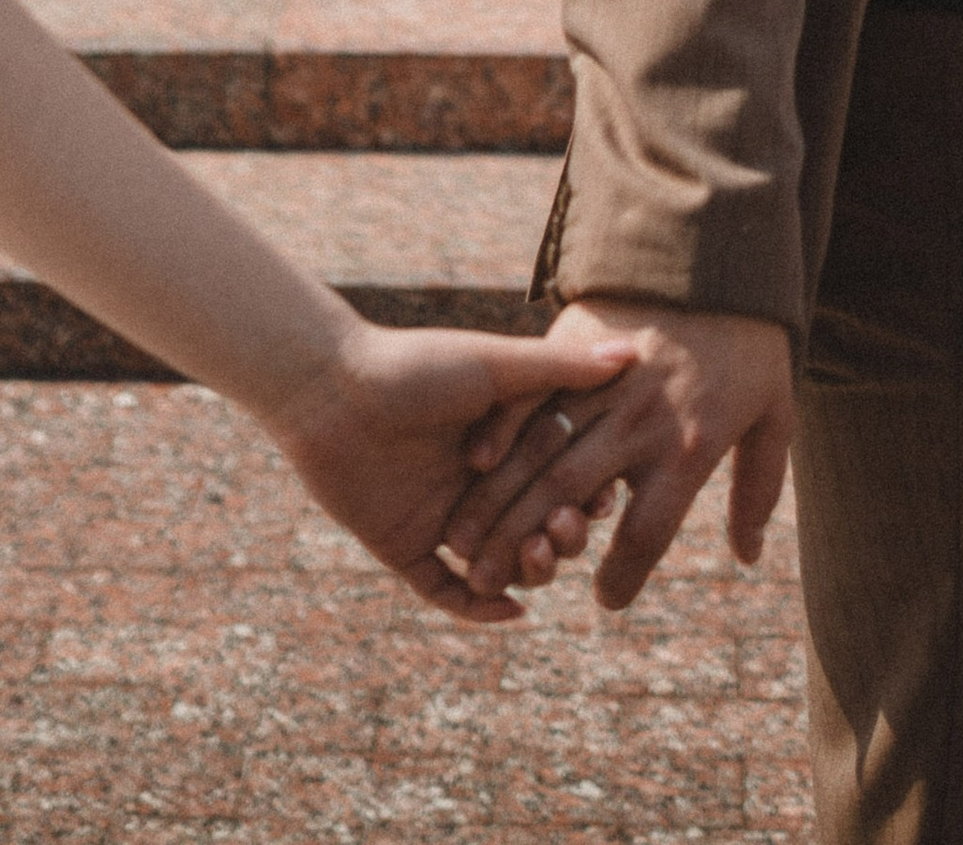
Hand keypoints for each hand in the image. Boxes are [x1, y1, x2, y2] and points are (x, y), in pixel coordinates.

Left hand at [262, 314, 636, 626]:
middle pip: (532, 526)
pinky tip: (512, 610)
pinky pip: (447, 591)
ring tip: (540, 556)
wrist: (331, 390)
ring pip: (498, 562)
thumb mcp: (496, 364)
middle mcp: (475, 482)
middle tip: (569, 529)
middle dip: (559, 537)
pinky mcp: (404, 546)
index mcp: (500, 442)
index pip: (556, 480)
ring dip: (526, 570)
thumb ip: (560, 369)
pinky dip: (480, 608)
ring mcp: (441, 517)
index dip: (584, 496)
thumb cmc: (415, 365)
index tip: (604, 500)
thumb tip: (631, 354)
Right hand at [437, 299, 792, 612]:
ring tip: (463, 537)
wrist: (720, 251)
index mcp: (687, 450)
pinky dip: (500, 427)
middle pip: (570, 495)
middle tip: (484, 577)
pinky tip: (474, 461)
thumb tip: (746, 557)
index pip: (645, 534)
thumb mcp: (774, 418)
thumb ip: (758, 492)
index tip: (605, 599)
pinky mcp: (576, 341)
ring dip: (498, 497)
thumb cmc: (753, 343)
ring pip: (539, 449)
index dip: (621, 577)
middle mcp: (638, 422)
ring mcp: (602, 381)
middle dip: (523, 542)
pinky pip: (530, 392)